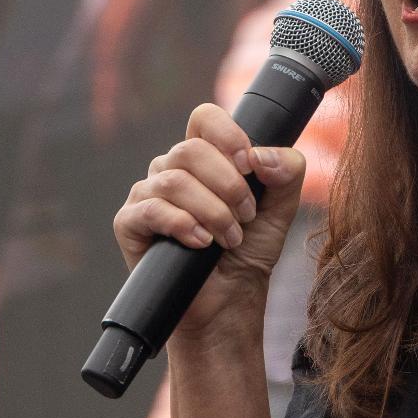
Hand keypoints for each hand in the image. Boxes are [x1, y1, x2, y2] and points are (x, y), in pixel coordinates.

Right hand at [112, 103, 305, 342]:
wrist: (231, 299)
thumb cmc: (251, 249)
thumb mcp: (282, 206)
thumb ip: (287, 171)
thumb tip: (261, 155)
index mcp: (206, 155)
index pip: (205, 118)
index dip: (228, 134)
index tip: (249, 165)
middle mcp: (173, 168)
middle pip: (191, 150)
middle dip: (229, 186)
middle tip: (246, 217)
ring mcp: (148, 194)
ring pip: (174, 180)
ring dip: (212, 211)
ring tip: (229, 237)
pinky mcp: (130, 223)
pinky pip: (150, 209)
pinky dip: (182, 225)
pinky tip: (201, 243)